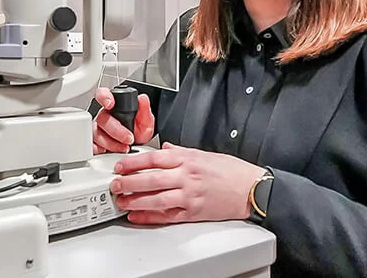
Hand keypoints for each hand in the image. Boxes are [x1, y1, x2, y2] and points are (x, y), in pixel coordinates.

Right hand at [92, 87, 154, 153]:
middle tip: (128, 138)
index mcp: (113, 105)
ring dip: (111, 143)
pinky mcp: (94, 142)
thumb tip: (142, 98)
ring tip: (124, 147)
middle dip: (116, 130)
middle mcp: (103, 115)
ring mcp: (97, 129)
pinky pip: (92, 146)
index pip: (102, 94)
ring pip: (96, 133)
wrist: (136, 145)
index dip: (104, 97)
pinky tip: (110, 151)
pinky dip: (101, 150)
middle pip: (102, 119)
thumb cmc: (138, 129)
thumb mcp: (145, 120)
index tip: (110, 104)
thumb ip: (144, 109)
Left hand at [110, 142, 265, 224]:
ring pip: (157, 199)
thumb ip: (180, 152)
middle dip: (129, 182)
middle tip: (115, 185)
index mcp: (188, 160)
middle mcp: (187, 177)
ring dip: (136, 201)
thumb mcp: (204, 154)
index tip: (120, 166)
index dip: (133, 162)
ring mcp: (190, 196)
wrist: (251, 189)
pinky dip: (150, 217)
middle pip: (151, 179)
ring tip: (122, 201)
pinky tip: (138, 216)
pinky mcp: (194, 212)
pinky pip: (168, 216)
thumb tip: (164, 149)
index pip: (154, 158)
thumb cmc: (231, 171)